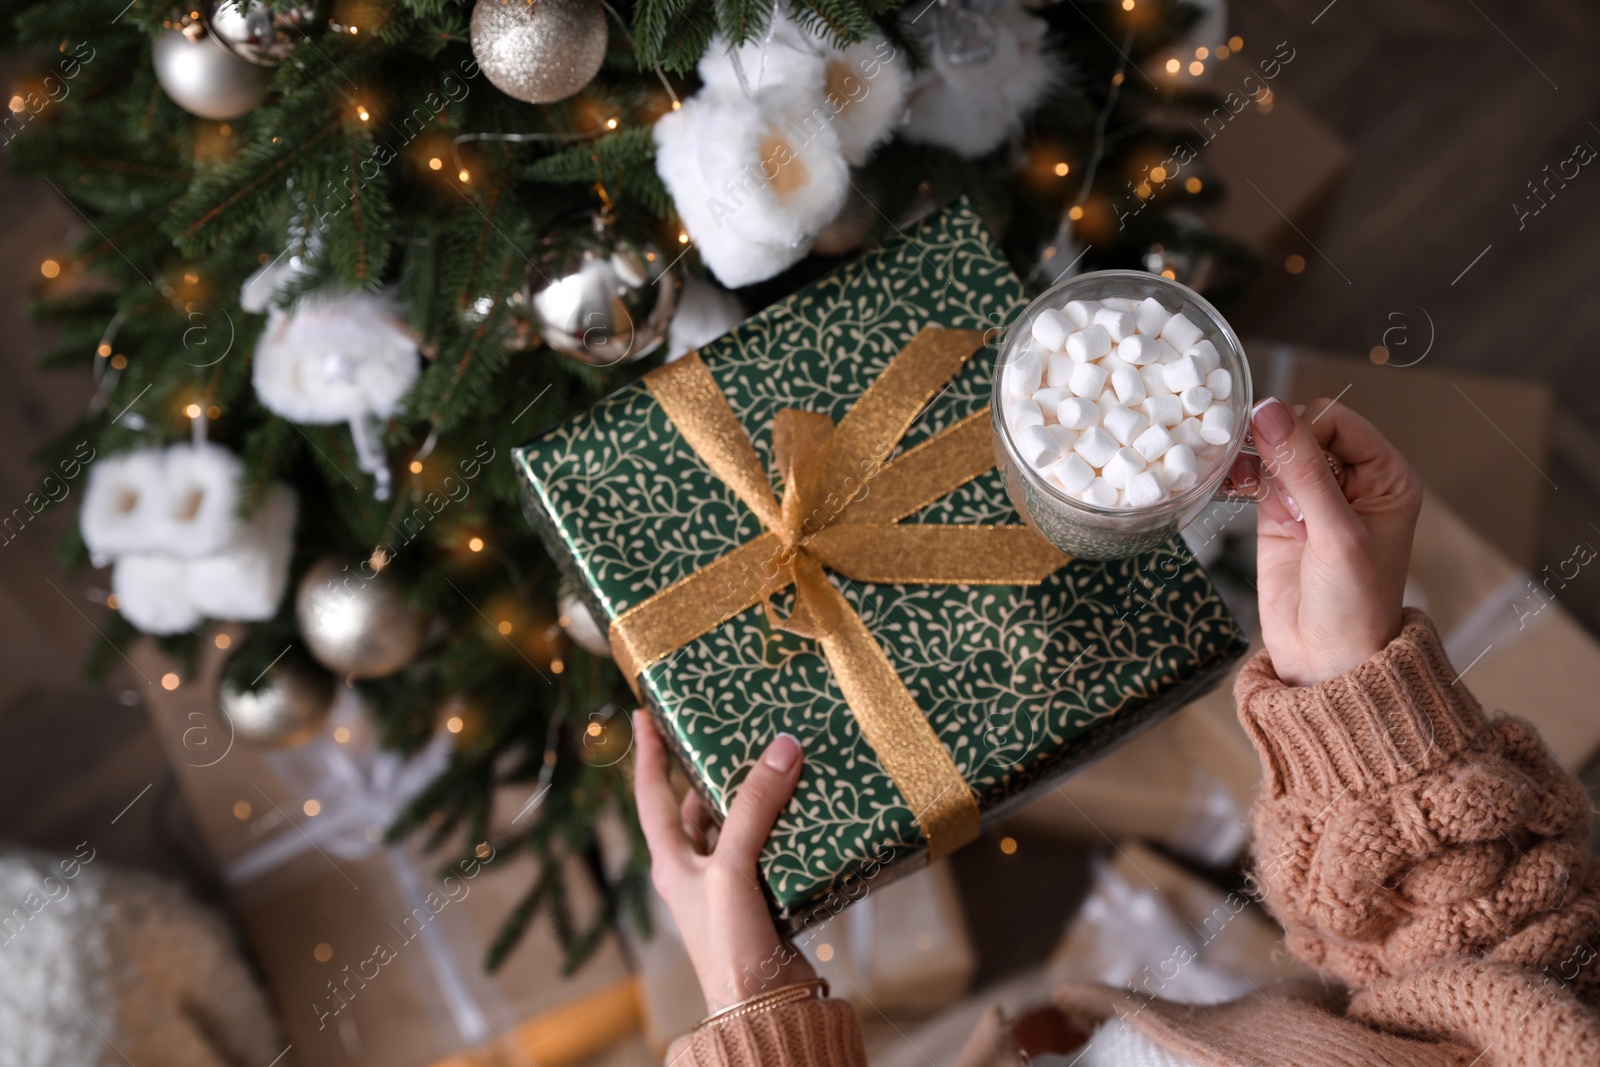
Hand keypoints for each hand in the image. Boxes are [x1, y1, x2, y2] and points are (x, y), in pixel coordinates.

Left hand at [632, 710, 815, 1011]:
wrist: (766, 1007)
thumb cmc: (729, 942)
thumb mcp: (732, 866)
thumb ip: (755, 807)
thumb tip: (782, 748)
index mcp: (672, 861)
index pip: (652, 794)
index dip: (649, 753)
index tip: (645, 714)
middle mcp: (697, 869)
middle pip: (702, 805)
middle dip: (717, 770)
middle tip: (735, 729)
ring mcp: (731, 884)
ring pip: (743, 825)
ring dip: (761, 797)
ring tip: (782, 756)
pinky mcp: (766, 896)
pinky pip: (775, 848)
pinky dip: (789, 826)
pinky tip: (809, 805)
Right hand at [1237, 397, 1422, 687]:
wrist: (1326, 660)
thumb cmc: (1354, 605)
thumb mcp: (1335, 534)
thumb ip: (1303, 471)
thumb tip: (1268, 412)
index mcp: (1385, 476)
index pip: (1337, 421)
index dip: (1304, 429)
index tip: (1281, 454)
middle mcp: (1351, 481)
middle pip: (1303, 429)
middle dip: (1278, 445)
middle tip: (1270, 482)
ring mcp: (1312, 497)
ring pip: (1275, 450)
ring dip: (1256, 459)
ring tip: (1252, 487)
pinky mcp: (1279, 515)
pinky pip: (1256, 476)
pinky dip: (1241, 475)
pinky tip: (1233, 484)